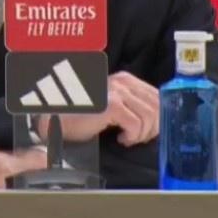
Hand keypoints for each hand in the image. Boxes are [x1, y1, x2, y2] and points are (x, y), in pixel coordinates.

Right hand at [37, 71, 159, 146]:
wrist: (58, 118)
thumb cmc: (83, 115)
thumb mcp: (113, 104)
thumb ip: (132, 104)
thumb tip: (156, 119)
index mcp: (125, 79)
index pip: (157, 96)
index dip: (158, 117)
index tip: (148, 131)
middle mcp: (123, 82)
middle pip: (157, 106)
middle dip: (152, 128)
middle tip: (138, 138)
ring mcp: (117, 92)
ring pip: (149, 117)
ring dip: (142, 134)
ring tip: (128, 138)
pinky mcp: (112, 105)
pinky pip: (136, 125)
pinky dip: (132, 136)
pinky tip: (121, 138)